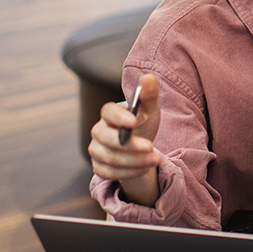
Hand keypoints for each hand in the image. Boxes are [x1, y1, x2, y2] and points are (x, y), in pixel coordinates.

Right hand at [88, 73, 161, 204]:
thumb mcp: (149, 110)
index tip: (134, 121)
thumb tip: (149, 78)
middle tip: (150, 147)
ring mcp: (96, 150)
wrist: (140, 147)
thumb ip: (149, 95)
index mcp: (109, 114)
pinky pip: (110, 173)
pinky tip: (145, 168)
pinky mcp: (99, 167)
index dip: (119, 116)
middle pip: (107, 138)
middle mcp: (98, 132)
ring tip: (156, 159)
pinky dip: (129, 172)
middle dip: (129, 144)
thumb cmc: (143, 124)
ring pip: (110, 158)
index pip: (107, 112)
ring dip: (134, 160)